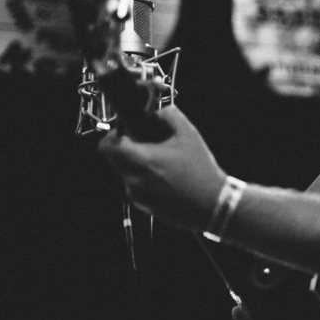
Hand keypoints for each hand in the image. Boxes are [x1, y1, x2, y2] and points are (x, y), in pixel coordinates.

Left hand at [98, 105, 227, 230]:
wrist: (212, 204)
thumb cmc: (200, 170)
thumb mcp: (189, 134)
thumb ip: (169, 116)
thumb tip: (156, 113)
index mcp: (142, 160)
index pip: (106, 147)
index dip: (113, 136)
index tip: (127, 132)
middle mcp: (133, 179)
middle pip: (115, 159)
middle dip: (126, 149)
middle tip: (147, 144)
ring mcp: (137, 196)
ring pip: (125, 173)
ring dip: (136, 164)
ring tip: (162, 162)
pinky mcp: (143, 207)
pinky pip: (135, 187)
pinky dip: (144, 179)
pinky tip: (166, 178)